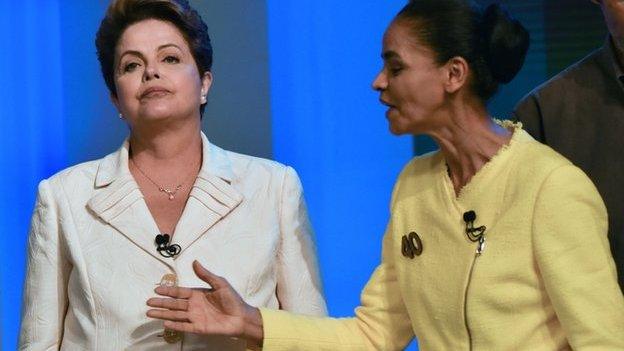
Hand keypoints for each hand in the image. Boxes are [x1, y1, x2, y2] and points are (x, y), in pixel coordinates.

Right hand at [146, 260, 263, 346]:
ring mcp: (195, 317)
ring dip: (163, 314)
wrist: (241, 316)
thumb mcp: (220, 283)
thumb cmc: (232, 299)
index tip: (156, 289)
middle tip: (148, 302)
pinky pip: (184, 326)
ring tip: (149, 313)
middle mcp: (194, 306)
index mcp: (197, 294)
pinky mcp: (199, 327)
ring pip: (175, 315)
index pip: (179, 292)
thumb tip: (195, 261)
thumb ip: (206, 275)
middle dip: (161, 302)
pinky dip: (175, 325)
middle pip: (174, 304)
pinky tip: (165, 323)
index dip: (168, 291)